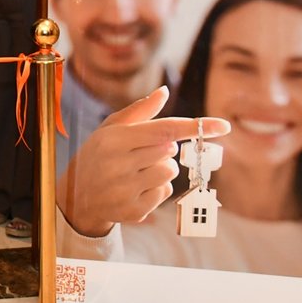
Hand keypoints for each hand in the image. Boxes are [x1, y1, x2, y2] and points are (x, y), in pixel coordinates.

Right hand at [55, 86, 231, 237]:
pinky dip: (156, 189)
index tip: (224, 125)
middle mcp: (118, 164)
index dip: (196, 126)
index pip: (165, 129)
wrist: (77, 196)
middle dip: (162, 150)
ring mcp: (125, 190)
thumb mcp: (111, 128)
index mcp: (114, 139)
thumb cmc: (99, 154)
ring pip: (169, 173)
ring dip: (161, 170)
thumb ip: (140, 111)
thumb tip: (164, 92)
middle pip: (169, 151)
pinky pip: (164, 193)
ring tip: (137, 172)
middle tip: (140, 154)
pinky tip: (136, 188)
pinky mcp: (133, 210)